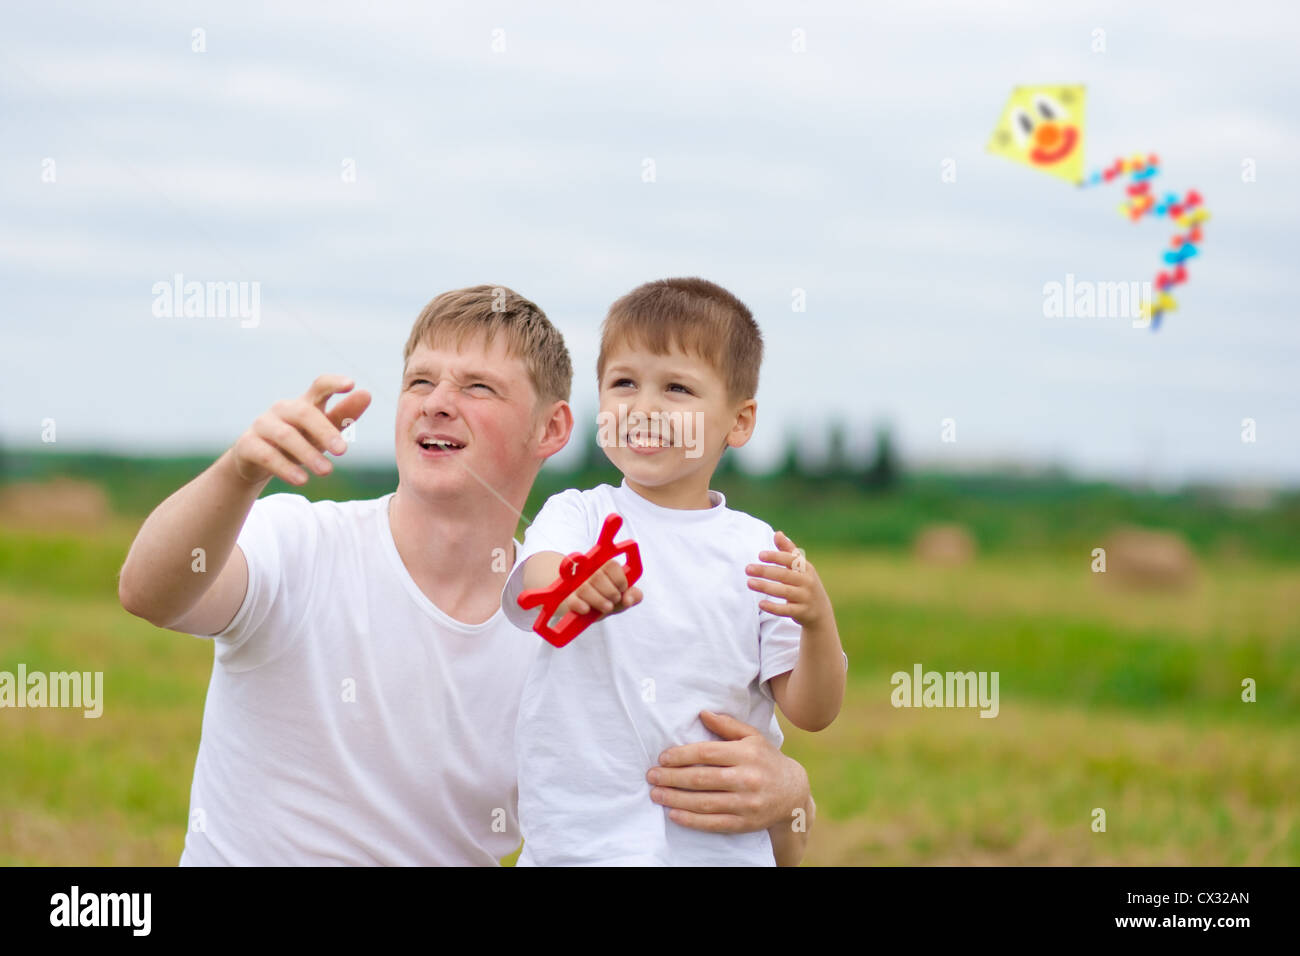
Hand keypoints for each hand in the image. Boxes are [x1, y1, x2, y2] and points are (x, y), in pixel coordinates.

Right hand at [230, 375, 371, 486]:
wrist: (257, 461)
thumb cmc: (299, 440)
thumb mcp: (323, 430)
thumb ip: (344, 414)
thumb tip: (367, 394)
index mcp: (305, 403)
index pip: (319, 386)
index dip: (334, 383)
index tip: (351, 384)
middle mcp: (283, 409)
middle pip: (304, 413)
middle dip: (325, 431)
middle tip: (343, 451)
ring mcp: (263, 425)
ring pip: (286, 436)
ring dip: (308, 454)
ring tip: (327, 471)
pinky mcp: (247, 445)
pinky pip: (267, 455)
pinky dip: (286, 469)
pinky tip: (302, 481)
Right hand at [558, 558, 642, 618]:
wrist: (583, 609)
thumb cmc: (605, 599)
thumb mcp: (621, 598)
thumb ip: (632, 596)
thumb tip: (629, 600)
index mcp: (603, 567)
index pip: (611, 565)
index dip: (620, 579)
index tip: (622, 589)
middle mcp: (588, 573)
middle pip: (598, 576)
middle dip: (611, 592)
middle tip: (614, 600)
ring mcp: (576, 585)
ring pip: (585, 588)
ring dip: (599, 600)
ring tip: (607, 607)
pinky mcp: (568, 599)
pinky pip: (572, 600)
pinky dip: (580, 605)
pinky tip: (586, 609)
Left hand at [645, 710, 810, 832]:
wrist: (793, 793)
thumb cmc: (766, 760)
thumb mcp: (753, 738)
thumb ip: (727, 726)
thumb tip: (702, 713)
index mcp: (747, 754)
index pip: (707, 753)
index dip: (682, 755)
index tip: (663, 757)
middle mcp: (747, 778)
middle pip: (702, 778)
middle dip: (672, 777)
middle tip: (652, 776)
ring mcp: (747, 803)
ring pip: (704, 802)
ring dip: (676, 799)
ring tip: (656, 794)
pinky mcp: (745, 823)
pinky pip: (713, 823)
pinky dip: (691, 820)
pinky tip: (674, 815)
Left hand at [746, 530, 831, 628]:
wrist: (821, 611)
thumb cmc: (805, 583)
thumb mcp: (801, 567)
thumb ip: (788, 551)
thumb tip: (777, 533)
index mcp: (806, 568)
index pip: (791, 559)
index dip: (776, 556)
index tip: (760, 555)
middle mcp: (807, 581)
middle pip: (784, 575)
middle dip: (765, 571)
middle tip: (748, 569)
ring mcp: (805, 597)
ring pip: (784, 592)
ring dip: (766, 587)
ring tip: (749, 582)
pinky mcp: (802, 612)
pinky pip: (787, 610)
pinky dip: (774, 607)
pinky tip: (761, 604)